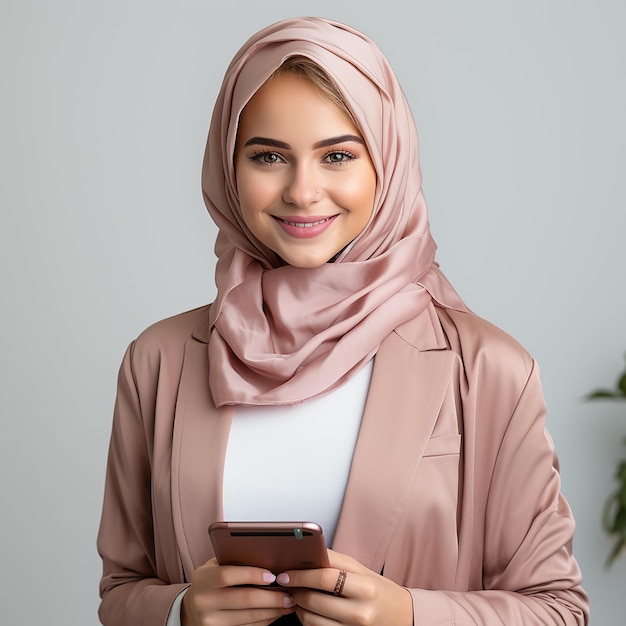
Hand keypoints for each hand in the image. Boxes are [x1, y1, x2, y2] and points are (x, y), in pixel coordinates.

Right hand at [181, 557, 296, 625]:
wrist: (190, 610)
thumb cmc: (209, 583)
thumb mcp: (214, 567)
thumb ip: (233, 561)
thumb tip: (265, 556)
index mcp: (203, 579)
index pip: (228, 575)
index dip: (252, 575)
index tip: (272, 575)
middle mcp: (204, 602)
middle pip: (244, 599)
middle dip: (272, 597)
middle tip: (289, 593)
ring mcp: (211, 621)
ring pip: (249, 617)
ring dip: (273, 611)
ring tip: (288, 603)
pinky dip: (265, 621)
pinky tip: (275, 613)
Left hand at [275, 549, 412, 625]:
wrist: (403, 617)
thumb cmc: (379, 590)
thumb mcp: (363, 571)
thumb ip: (336, 562)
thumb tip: (307, 552)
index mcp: (365, 587)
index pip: (325, 577)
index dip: (300, 575)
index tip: (285, 573)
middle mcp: (361, 611)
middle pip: (315, 600)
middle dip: (295, 591)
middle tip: (286, 584)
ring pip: (312, 620)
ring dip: (298, 608)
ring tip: (296, 597)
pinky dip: (308, 621)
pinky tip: (308, 611)